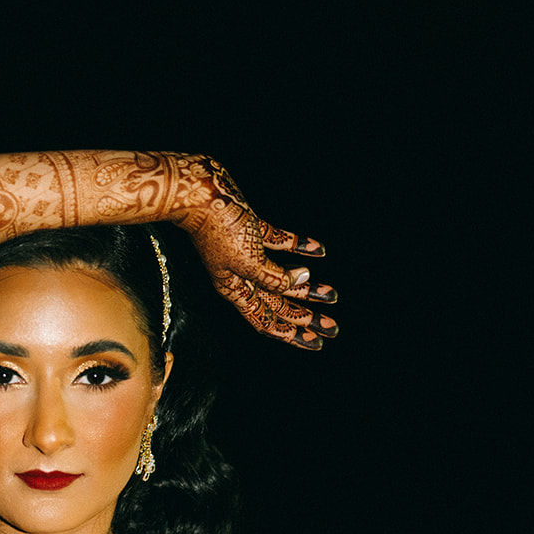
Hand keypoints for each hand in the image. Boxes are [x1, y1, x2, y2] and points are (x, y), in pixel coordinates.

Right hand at [179, 158, 337, 348]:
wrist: (200, 191)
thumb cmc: (219, 229)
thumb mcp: (248, 261)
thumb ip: (275, 277)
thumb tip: (303, 279)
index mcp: (235, 291)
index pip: (266, 321)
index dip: (291, 334)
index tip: (316, 342)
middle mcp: (241, 277)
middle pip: (278, 305)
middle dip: (306, 317)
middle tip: (332, 327)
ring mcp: (247, 254)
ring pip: (283, 277)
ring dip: (308, 288)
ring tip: (332, 294)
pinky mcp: (253, 230)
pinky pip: (281, 244)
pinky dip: (300, 248)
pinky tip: (318, 251)